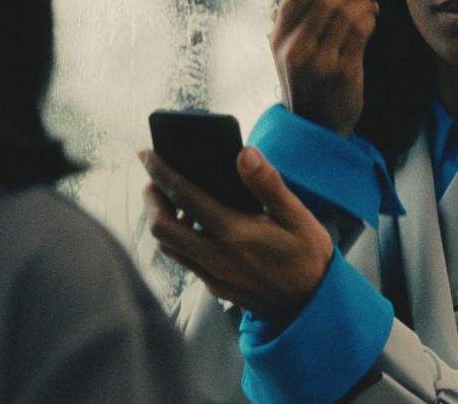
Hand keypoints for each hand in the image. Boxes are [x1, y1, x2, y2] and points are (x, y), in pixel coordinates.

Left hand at [141, 146, 332, 325]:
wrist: (311, 304)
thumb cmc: (306, 256)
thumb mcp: (298, 216)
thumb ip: (268, 184)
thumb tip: (244, 153)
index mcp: (235, 233)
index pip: (185, 197)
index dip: (161, 173)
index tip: (146, 155)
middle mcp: (217, 256)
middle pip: (162, 227)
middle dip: (151, 199)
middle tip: (153, 181)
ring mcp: (213, 275)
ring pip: (168, 246)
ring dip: (161, 221)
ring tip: (170, 201)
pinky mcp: (214, 287)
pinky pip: (184, 260)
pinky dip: (177, 240)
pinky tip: (192, 227)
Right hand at [271, 0, 377, 136]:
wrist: (316, 125)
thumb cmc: (307, 82)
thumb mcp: (290, 52)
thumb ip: (299, 21)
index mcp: (279, 39)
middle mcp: (296, 50)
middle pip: (324, 0)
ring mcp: (319, 62)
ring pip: (345, 13)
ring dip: (362, 0)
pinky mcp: (343, 72)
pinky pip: (361, 31)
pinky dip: (370, 17)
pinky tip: (372, 16)